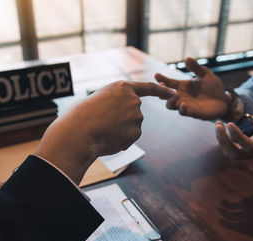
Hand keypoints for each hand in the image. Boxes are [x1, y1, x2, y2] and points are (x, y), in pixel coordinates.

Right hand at [35, 81, 173, 182]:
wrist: (79, 132)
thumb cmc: (81, 115)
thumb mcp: (97, 99)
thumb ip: (113, 103)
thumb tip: (117, 116)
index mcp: (123, 87)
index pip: (148, 88)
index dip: (161, 90)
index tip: (172, 92)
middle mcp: (133, 100)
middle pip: (134, 113)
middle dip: (122, 120)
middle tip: (103, 123)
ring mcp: (137, 117)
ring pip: (131, 127)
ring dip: (119, 131)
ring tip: (102, 130)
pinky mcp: (136, 132)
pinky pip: (129, 138)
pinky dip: (120, 141)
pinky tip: (108, 139)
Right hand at [155, 57, 228, 119]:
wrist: (223, 100)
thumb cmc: (213, 86)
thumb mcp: (205, 74)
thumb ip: (196, 68)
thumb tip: (187, 58)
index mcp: (182, 86)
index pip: (168, 82)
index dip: (162, 79)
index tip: (156, 75)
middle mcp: (181, 96)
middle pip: (164, 95)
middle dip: (161, 91)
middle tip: (162, 86)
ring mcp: (185, 105)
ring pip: (170, 105)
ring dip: (170, 101)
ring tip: (175, 94)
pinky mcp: (193, 113)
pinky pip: (183, 112)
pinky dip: (182, 109)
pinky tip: (184, 104)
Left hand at [215, 118, 252, 159]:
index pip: (248, 147)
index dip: (237, 137)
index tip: (230, 123)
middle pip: (234, 154)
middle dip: (223, 141)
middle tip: (218, 125)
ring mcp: (249, 152)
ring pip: (230, 152)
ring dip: (221, 139)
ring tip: (218, 124)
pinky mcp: (245, 147)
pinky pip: (231, 147)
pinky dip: (224, 138)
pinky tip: (222, 126)